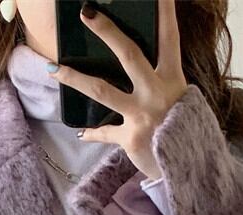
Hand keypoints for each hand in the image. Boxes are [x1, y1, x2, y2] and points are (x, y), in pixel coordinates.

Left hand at [46, 0, 188, 178]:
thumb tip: (136, 66)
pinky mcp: (130, 138)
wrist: (188, 170)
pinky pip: (105, 132)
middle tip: (86, 13)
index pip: (170, 39)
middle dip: (108, 32)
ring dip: (76, 78)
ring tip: (53, 68)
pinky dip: (93, 133)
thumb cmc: (183, 131)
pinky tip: (81, 132)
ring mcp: (141, 115)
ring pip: (103, 91)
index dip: (164, 13)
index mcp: (173, 80)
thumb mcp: (179, 101)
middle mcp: (156, 93)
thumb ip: (161, 82)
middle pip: (130, 55)